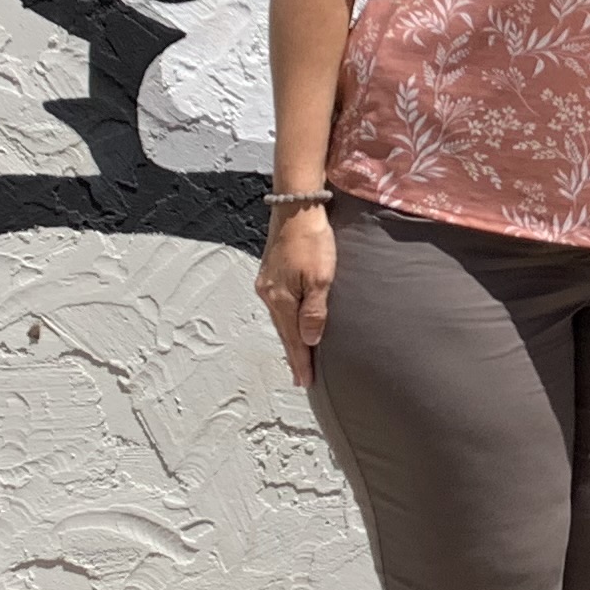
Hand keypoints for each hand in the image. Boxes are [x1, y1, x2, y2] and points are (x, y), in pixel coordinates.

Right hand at [256, 203, 335, 385]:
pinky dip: (287, 319)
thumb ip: (315, 311)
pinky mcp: (271, 272)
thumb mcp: (322, 277)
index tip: (305, 382)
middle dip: (294, 354)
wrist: (297, 207)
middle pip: (283, 331)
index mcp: (281, 299)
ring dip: (290, 336)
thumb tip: (309, 341)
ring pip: (281, 318)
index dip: (300, 362)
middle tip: (302, 376)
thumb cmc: (313, 239)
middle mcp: (269, 294)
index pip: (292, 340)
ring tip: (299, 354)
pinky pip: (280, 304)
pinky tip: (293, 323)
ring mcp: (268, 283)